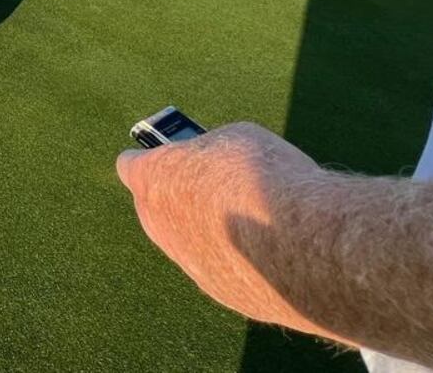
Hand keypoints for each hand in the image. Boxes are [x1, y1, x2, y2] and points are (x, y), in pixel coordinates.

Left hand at [116, 123, 339, 339]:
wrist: (300, 241)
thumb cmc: (262, 177)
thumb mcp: (236, 139)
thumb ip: (214, 155)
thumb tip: (218, 167)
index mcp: (151, 180)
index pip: (132, 165)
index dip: (153, 157)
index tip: (171, 154)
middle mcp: (159, 226)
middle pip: (157, 209)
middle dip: (181, 195)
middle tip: (216, 182)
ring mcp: (188, 265)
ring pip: (191, 244)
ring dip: (212, 231)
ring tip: (250, 215)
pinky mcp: (222, 293)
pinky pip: (226, 270)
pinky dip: (243, 259)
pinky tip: (270, 248)